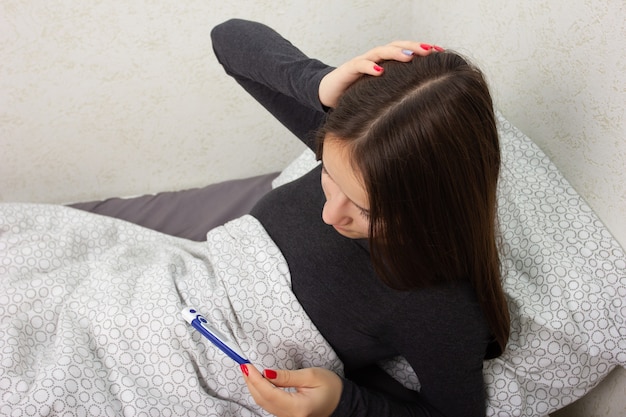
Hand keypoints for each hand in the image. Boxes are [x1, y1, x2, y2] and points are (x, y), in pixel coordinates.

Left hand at [241, 364, 341, 416]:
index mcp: (298, 408)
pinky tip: (257, 381)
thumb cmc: (330, 387)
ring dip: (254, 387)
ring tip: (248, 371)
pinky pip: (268, 405)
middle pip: (263, 400)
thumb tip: (267, 373)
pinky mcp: (286, 415)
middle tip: (244, 365)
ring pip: (263, 403)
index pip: (269, 393)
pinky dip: (260, 392)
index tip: (247, 366)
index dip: (255, 379)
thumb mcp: (311, 376)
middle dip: (251, 382)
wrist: (340, 402)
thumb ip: (287, 377)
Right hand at [319, 41, 439, 107]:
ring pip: (381, 52)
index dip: (423, 50)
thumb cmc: (357, 95)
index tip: (442, 53)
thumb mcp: (381, 94)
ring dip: (395, 53)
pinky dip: (370, 67)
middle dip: (414, 47)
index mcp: (386, 62)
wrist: (329, 94)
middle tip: (430, 51)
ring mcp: (362, 62)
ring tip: (409, 57)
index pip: (407, 50)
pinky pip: (360, 65)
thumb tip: (423, 100)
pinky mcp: (348, 70)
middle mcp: (375, 59)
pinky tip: (380, 72)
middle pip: (397, 46)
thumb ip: (398, 92)